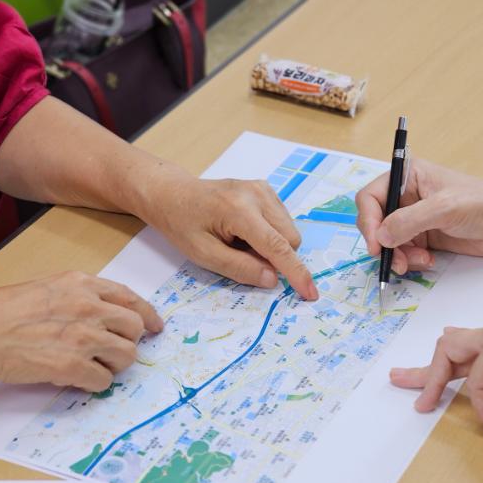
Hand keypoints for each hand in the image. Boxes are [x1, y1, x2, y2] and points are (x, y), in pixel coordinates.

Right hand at [0, 271, 162, 391]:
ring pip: (127, 356)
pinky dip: (95, 384)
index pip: (130, 298)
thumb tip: (104, 316)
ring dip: (114, 365)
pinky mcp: (73, 365)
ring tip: (92, 366)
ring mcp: (83, 337)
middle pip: (135, 328)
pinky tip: (77, 379)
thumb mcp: (47, 288)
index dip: (147, 315)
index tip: (156, 327)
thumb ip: (79, 297)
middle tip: (113, 352)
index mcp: (82, 285)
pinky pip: (104, 380)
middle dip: (129, 342)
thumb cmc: (1, 312)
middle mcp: (88, 307)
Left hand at [151, 177, 317, 299]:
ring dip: (271, 246)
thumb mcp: (203, 255)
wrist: (173, 193)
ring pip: (289, 232)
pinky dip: (269, 234)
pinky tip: (244, 231)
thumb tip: (273, 279)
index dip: (296, 273)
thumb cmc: (182, 224)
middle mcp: (257, 195)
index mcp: (239, 210)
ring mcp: (263, 189)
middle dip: (276, 258)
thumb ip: (239, 268)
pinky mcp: (265, 189)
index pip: (278, 246)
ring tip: (239, 241)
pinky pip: (282, 222)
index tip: (310, 293)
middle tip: (240, 256)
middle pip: (290, 240)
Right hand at [356, 160, 482, 273]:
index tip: (376, 244)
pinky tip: (428, 261)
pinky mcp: (423, 238)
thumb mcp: (443, 208)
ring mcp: (414, 219)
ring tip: (418, 261)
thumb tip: (381, 238)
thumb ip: (409, 221)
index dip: (368, 221)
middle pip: (375, 222)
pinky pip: (403, 252)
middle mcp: (406, 197)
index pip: (371, 198)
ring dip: (398, 256)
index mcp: (407, 177)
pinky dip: (410, 260)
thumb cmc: (482, 203)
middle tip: (395, 260)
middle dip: (383, 243)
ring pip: (388, 242)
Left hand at [390, 292, 482, 435]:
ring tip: (426, 408)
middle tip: (397, 379)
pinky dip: (482, 403)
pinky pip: (478, 379)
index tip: (430, 364)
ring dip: (433, 381)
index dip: (448, 353)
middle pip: (447, 346)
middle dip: (422, 368)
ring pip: (447, 354)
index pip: (468, 342)